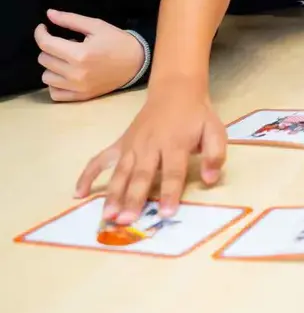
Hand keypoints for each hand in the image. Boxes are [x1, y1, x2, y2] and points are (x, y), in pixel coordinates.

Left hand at [35, 10, 145, 101]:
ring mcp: (77, 87)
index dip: (41, 33)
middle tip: (64, 44)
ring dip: (52, 66)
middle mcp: (76, 72)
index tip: (44, 28)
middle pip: (44, 59)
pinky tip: (65, 75)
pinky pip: (54, 93)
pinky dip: (55, 84)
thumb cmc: (117, 41)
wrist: (137, 62)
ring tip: (66, 60)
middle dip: (50, 48)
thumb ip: (71, 20)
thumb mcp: (96, 26)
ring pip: (46, 76)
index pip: (46, 44)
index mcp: (79, 53)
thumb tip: (49, 14)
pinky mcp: (81, 96)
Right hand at [75, 83, 225, 222]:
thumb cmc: (196, 116)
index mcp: (175, 144)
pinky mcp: (120, 144)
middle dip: (134, 198)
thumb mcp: (215, 130)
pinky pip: (99, 159)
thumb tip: (210, 179)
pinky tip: (78, 193)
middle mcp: (150, 146)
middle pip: (142, 176)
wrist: (175, 91)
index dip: (170, 193)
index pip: (173, 172)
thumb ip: (215, 155)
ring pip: (120, 172)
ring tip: (107, 216)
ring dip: (113, 194)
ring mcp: (131, 145)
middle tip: (127, 220)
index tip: (166, 214)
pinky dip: (87, 175)